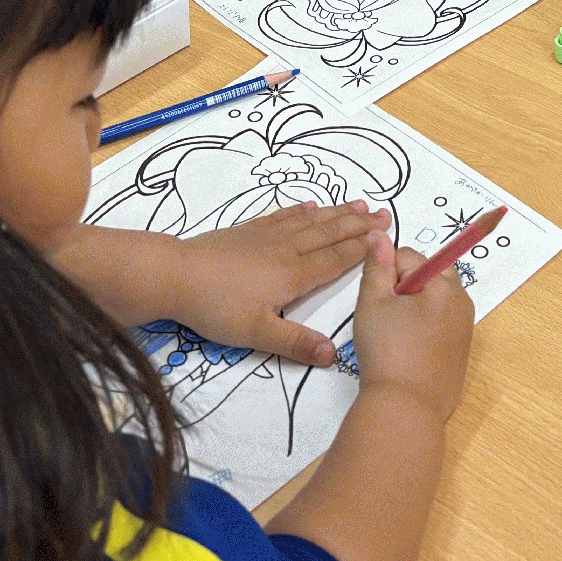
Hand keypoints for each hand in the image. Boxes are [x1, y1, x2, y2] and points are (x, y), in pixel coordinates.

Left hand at [169, 201, 390, 365]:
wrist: (175, 275)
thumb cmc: (216, 306)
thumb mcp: (256, 334)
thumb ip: (295, 343)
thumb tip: (333, 355)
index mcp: (294, 275)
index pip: (336, 260)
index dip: (362, 248)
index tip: (386, 235)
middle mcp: (286, 250)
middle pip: (329, 234)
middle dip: (358, 225)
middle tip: (384, 214)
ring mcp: (265, 236)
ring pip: (310, 222)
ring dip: (336, 213)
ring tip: (357, 205)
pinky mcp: (246, 231)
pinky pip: (282, 216)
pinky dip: (299, 210)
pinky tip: (309, 206)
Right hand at [350, 233, 472, 423]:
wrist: (406, 407)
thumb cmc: (387, 350)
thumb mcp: (372, 302)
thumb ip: (375, 264)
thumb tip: (378, 234)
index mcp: (444, 285)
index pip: (409, 256)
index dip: (386, 274)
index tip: (378, 301)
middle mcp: (462, 302)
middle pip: (428, 275)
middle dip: (405, 287)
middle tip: (387, 317)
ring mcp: (465, 329)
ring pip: (434, 301)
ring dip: (414, 308)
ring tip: (396, 336)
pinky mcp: (462, 352)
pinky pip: (442, 325)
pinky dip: (425, 330)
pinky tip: (409, 352)